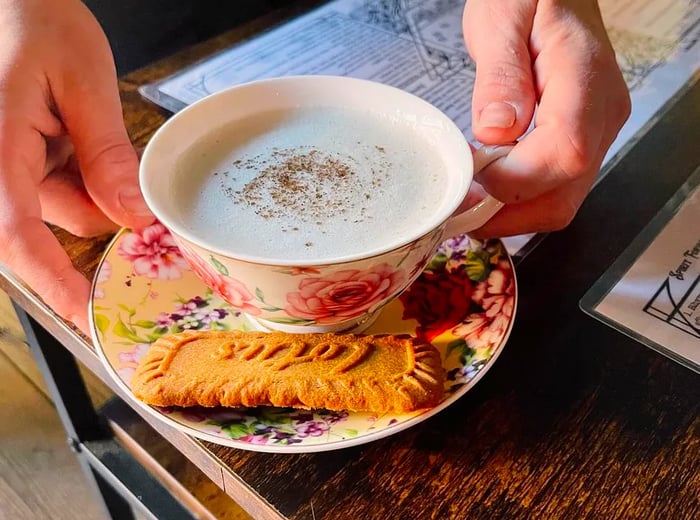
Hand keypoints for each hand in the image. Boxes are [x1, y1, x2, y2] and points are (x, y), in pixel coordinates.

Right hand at [0, 0, 152, 331]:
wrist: (19, 5)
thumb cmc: (38, 25)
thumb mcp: (84, 85)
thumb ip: (106, 155)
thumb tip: (133, 218)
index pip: (18, 236)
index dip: (55, 284)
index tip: (88, 317)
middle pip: (52, 229)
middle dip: (97, 209)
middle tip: (123, 174)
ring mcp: (10, 172)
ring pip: (68, 212)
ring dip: (97, 187)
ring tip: (93, 129)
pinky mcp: (23, 169)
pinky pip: (66, 194)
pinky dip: (89, 179)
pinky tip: (83, 137)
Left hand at [463, 0, 630, 236]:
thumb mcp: (501, 20)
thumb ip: (500, 76)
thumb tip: (495, 132)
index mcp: (584, 81)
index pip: (562, 154)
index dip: (512, 179)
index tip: (472, 172)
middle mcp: (601, 116)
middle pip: (565, 195)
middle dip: (508, 215)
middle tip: (461, 208)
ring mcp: (596, 131)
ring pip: (562, 200)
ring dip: (511, 214)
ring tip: (469, 200)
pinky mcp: (583, 139)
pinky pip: (557, 187)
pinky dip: (520, 200)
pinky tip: (489, 187)